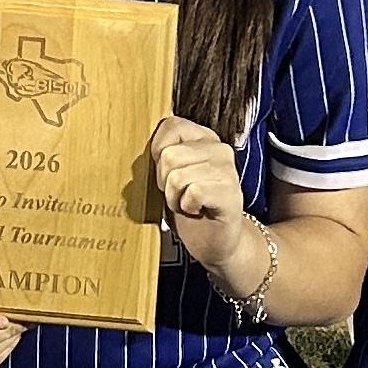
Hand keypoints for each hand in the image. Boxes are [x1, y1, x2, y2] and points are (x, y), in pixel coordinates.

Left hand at [148, 115, 256, 290]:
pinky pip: (192, 193)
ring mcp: (228, 170)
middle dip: (164, 182)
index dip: (157, 151)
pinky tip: (198, 210)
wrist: (215, 241)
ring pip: (177, 176)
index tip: (165, 172)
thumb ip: (160, 155)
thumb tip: (136, 144)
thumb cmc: (189, 208)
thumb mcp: (169, 175)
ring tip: (188, 203)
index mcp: (203, 138)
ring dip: (175, 197)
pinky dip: (187, 207)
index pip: (171, 125)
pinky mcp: (230, 192)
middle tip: (179, 194)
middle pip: (168, 155)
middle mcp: (219, 149)